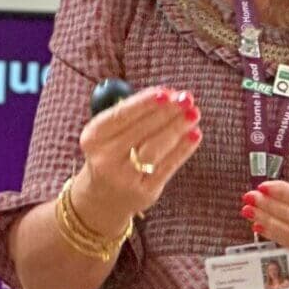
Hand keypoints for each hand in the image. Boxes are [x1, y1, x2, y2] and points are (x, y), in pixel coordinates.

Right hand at [72, 85, 202, 234]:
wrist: (104, 196)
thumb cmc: (113, 151)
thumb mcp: (110, 132)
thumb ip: (135, 111)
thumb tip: (170, 94)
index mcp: (93, 137)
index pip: (121, 115)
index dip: (144, 103)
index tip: (166, 92)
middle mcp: (105, 158)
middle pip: (141, 131)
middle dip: (167, 112)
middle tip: (187, 98)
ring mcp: (124, 177)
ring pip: (155, 148)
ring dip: (177, 128)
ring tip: (194, 113)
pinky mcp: (144, 192)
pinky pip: (167, 166)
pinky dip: (183, 149)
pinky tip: (194, 134)